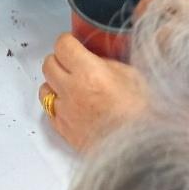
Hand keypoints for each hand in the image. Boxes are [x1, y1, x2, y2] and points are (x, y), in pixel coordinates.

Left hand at [39, 34, 147, 151]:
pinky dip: (57, 106)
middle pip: (48, 64)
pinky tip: (72, 106)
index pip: (62, 45)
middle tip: (72, 63)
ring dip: (54, 84)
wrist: (143, 148)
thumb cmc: (143, 113)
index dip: (68, 42)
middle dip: (59, 60)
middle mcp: (72, 90)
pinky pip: (50, 112)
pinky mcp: (65, 132)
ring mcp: (66, 112)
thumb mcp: (131, 75)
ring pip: (44, 89)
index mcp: (89, 72)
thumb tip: (92, 57)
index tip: (74, 44)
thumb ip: (106, 62)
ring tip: (70, 86)